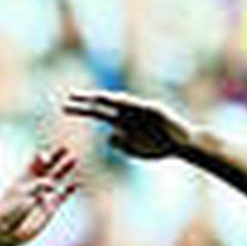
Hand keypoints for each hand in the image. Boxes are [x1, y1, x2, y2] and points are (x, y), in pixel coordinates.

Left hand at [0, 144, 78, 245]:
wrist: (5, 232)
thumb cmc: (8, 213)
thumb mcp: (20, 197)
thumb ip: (35, 188)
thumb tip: (51, 184)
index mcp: (23, 178)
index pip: (35, 162)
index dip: (42, 157)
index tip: (46, 157)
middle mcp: (34, 184)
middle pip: (47, 166)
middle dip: (56, 156)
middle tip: (66, 147)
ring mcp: (42, 195)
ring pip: (56, 178)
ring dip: (64, 168)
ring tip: (74, 158)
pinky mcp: (49, 208)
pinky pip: (61, 196)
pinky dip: (68, 190)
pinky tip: (74, 184)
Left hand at [62, 89, 190, 160]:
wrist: (182, 145)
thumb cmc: (157, 147)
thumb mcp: (134, 149)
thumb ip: (120, 144)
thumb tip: (109, 137)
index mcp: (121, 121)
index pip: (97, 111)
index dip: (82, 108)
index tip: (64, 106)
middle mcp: (129, 113)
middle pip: (104, 104)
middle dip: (87, 101)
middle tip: (68, 96)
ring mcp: (142, 110)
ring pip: (122, 102)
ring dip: (106, 100)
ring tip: (93, 97)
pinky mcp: (156, 110)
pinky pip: (140, 108)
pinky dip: (130, 106)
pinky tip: (119, 102)